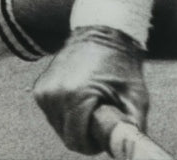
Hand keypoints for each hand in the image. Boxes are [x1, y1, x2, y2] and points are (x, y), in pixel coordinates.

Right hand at [33, 26, 148, 154]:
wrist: (105, 30)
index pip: (77, 141)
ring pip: (58, 125)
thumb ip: (132, 128)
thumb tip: (132, 152)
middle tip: (101, 116)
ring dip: (74, 121)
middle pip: (66, 135)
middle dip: (84, 132)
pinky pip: (53, 112)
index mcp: (76, 96)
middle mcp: (55, 93)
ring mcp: (45, 89)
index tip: (105, 134)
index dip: (93, 144)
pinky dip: (66, 110)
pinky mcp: (41, 86)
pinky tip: (81, 94)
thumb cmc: (123, 63)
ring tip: (92, 101)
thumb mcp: (135, 95)